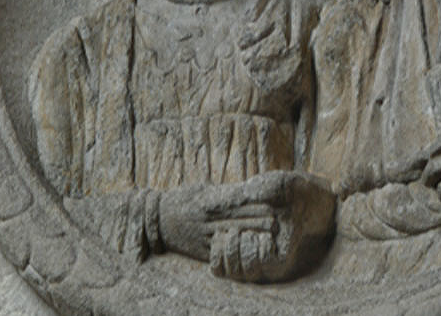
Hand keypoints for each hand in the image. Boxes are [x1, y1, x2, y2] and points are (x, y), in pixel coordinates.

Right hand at [159, 170, 334, 281]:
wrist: (157, 219)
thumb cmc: (184, 200)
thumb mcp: (204, 191)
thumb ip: (225, 193)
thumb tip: (247, 191)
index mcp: (211, 202)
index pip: (239, 201)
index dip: (257, 200)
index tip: (274, 197)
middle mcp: (210, 220)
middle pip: (241, 219)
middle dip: (261, 217)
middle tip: (283, 214)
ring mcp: (206, 236)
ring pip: (234, 235)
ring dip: (254, 232)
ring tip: (274, 229)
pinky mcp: (203, 251)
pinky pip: (222, 251)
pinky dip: (238, 249)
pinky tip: (251, 248)